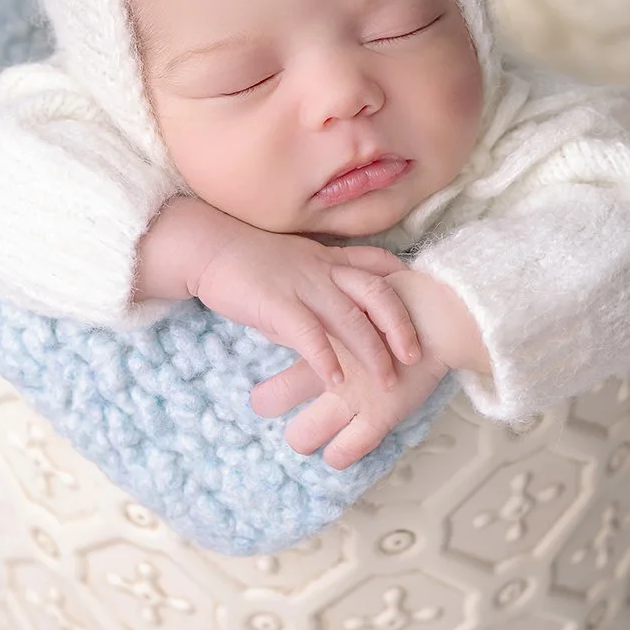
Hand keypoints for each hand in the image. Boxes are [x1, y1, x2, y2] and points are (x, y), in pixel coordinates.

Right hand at [193, 226, 421, 391]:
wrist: (207, 248)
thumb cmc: (248, 265)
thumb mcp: (294, 272)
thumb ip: (320, 294)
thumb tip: (337, 326)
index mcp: (328, 260)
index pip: (377, 265)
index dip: (403, 285)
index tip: (423, 306)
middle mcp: (323, 269)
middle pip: (376, 293)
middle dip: (400, 326)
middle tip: (414, 356)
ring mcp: (302, 284)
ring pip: (350, 317)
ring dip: (372, 351)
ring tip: (386, 382)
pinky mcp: (277, 303)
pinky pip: (308, 332)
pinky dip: (325, 357)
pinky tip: (336, 381)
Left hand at [250, 266, 490, 469]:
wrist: (442, 318)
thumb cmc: (403, 305)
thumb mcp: (359, 299)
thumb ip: (333, 310)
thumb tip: (310, 314)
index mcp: (322, 339)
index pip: (275, 352)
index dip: (263, 359)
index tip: (265, 366)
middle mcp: (330, 370)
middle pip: (274, 397)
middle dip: (268, 402)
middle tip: (270, 402)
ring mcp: (353, 397)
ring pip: (304, 434)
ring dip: (302, 438)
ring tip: (306, 435)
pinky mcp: (380, 415)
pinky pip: (348, 450)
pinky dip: (339, 455)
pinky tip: (336, 452)